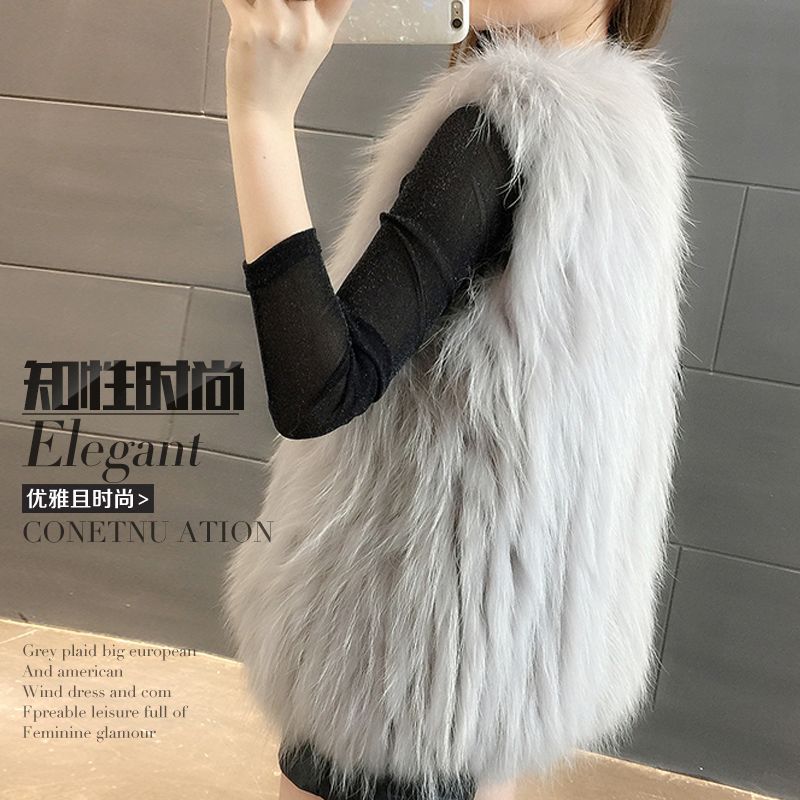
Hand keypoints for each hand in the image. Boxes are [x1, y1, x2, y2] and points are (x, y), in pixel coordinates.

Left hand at [221, 0, 352, 117]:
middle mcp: (305, 26)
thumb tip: (310, 1)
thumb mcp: (315, 49)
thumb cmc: (283, 83)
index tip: (309, 2)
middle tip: (272, 6)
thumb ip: (319, 16)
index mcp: (324, 30)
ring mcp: (277, 25)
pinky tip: (239, 9)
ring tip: (256, 9)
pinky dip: (234, 1)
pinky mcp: (248, 28)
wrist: (263, 115)